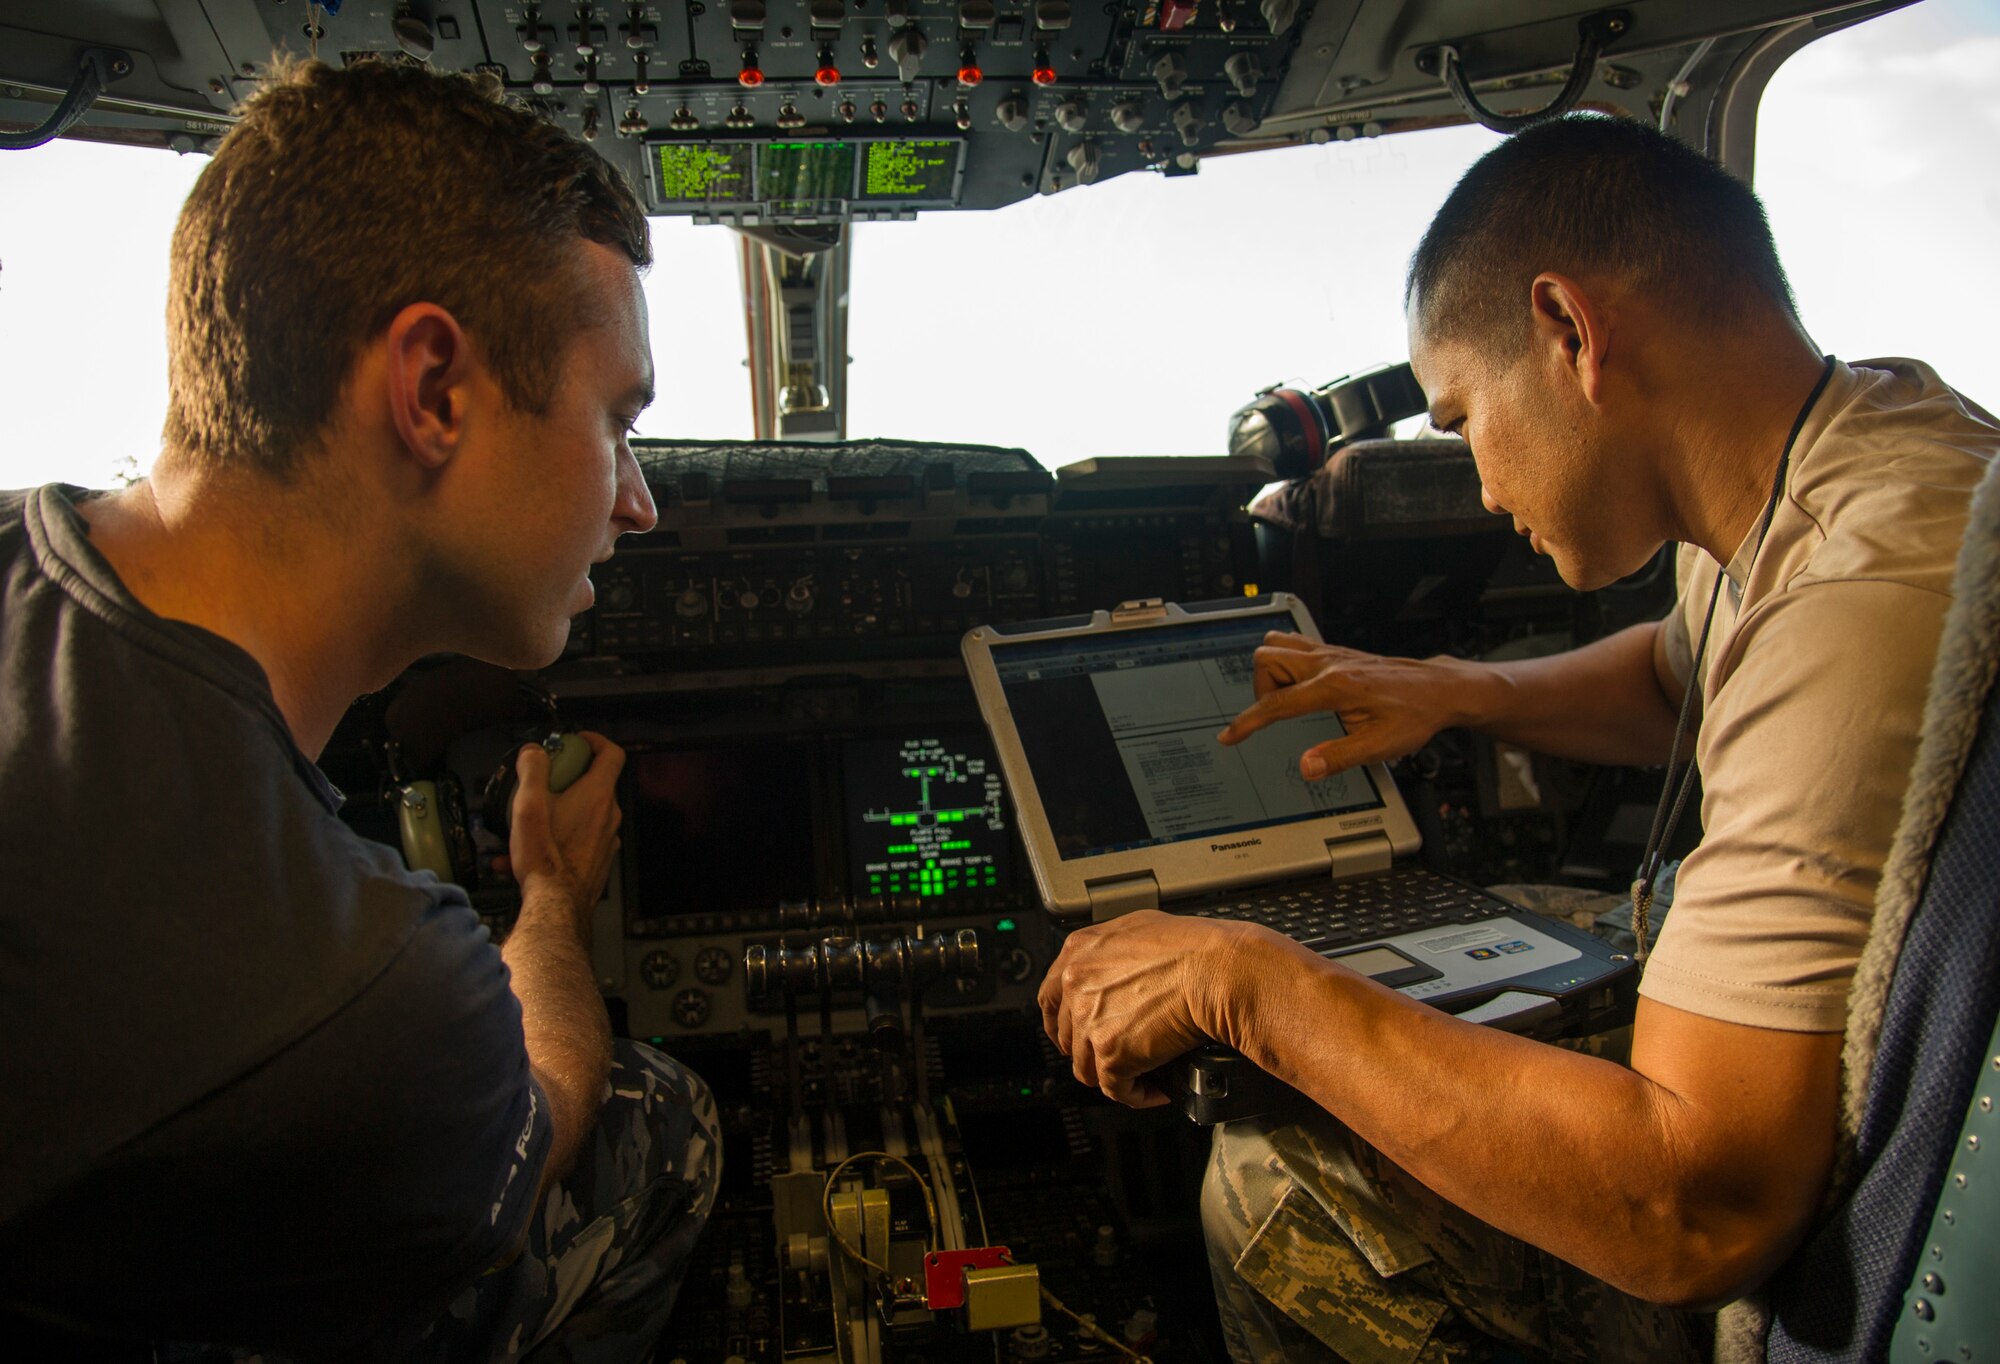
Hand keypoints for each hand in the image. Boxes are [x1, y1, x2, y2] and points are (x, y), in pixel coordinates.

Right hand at [504, 731, 625, 924]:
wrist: (555, 906)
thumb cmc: (546, 859)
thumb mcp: (529, 804)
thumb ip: (532, 770)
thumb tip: (534, 751)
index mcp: (597, 795)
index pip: (612, 754)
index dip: (595, 741)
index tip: (577, 742)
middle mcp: (608, 816)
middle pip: (594, 784)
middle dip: (566, 780)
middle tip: (541, 784)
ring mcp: (606, 839)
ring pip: (582, 814)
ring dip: (556, 812)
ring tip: (525, 826)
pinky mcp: (598, 860)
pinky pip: (577, 839)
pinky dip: (556, 838)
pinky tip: (524, 853)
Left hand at [1038, 911, 1264, 1106]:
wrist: (1217, 971)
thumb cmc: (1193, 947)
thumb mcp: (1140, 928)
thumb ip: (1113, 952)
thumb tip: (1117, 968)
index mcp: (1080, 952)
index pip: (1051, 996)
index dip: (1062, 1020)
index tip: (1070, 1032)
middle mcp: (1077, 985)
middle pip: (1067, 1034)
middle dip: (1087, 1049)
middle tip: (1110, 1056)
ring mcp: (1090, 1021)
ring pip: (1087, 1066)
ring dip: (1112, 1074)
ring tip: (1138, 1076)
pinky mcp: (1111, 1054)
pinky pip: (1116, 1089)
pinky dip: (1136, 1095)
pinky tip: (1154, 1091)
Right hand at [1217, 632, 1481, 777]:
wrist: (1438, 689)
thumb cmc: (1414, 714)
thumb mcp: (1380, 745)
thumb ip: (1340, 757)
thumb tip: (1307, 768)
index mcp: (1335, 687)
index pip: (1277, 703)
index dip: (1249, 722)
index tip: (1231, 736)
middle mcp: (1328, 664)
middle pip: (1267, 660)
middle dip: (1260, 690)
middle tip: (1277, 715)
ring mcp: (1331, 653)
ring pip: (1276, 645)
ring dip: (1271, 671)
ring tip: (1288, 698)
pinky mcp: (1336, 652)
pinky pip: (1295, 644)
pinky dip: (1286, 662)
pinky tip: (1300, 684)